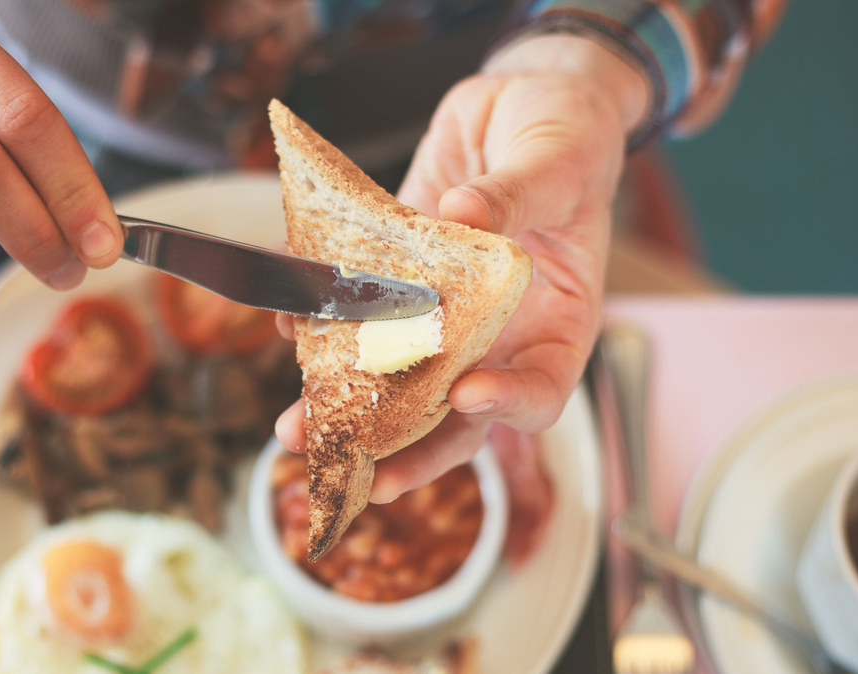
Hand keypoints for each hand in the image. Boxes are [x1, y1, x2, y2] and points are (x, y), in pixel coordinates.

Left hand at [275, 35, 648, 500]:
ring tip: (295, 427)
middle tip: (356, 471)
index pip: (542, 388)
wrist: (522, 102)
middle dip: (404, 446)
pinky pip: (362, 313)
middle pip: (456, 413)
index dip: (508, 404)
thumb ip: (516, 194)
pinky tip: (289, 326)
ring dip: (346, 406)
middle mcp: (499, 332)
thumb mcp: (557, 158)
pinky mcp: (400, 280)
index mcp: (559, 320)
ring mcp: (444, 313)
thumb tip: (464, 215)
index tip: (467, 394)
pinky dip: (323, 324)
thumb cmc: (568, 134)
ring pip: (398, 378)